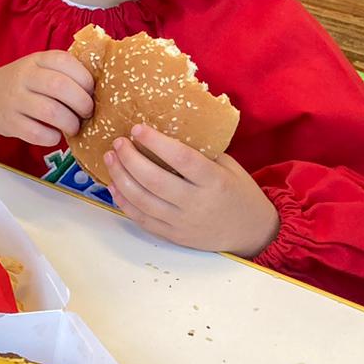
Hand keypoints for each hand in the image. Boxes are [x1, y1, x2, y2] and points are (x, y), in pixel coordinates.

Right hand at [0, 51, 94, 145]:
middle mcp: (24, 77)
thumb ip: (64, 72)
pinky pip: (36, 133)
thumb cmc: (23, 84)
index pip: (64, 61)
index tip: (91, 90)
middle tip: (87, 112)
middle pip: (59, 86)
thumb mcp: (39, 67)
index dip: (84, 77)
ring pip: (50, 112)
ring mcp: (15, 100)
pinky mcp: (10, 123)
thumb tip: (102, 89)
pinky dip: (52, 137)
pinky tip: (55, 135)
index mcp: (36, 60)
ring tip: (74, 126)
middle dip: (82, 102)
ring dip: (70, 122)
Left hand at [105, 125, 279, 255]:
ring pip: (142, 200)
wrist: (253, 233)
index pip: (181, 159)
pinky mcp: (174, 236)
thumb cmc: (238, 192)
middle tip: (118, 142)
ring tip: (111, 158)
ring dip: (120, 177)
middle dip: (130, 159)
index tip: (137, 128)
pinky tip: (114, 185)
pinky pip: (142, 219)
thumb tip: (166, 127)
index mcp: (215, 181)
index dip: (156, 142)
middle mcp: (197, 204)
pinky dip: (123, 201)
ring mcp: (183, 223)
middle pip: (154, 180)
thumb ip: (200, 151)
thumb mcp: (228, 166)